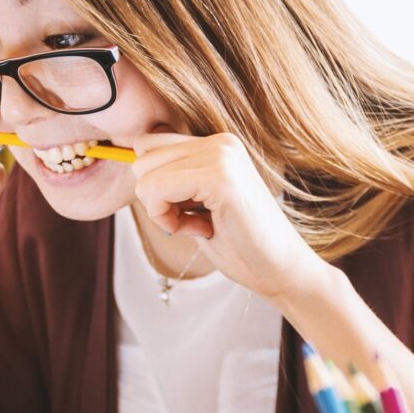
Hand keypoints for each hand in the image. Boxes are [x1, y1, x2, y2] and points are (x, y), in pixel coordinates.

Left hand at [131, 128, 330, 300]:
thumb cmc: (240, 244)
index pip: (148, 145)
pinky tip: (199, 230)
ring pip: (145, 175)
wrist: (281, 270)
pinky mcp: (220, 178)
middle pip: (142, 158)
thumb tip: (132, 162)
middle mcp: (220, 142)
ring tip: (199, 224)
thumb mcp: (198, 203)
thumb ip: (174, 179)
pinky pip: (157, 190)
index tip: (185, 211)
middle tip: (191, 221)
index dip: (154, 185)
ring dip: (161, 210)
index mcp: (217, 144)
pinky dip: (166, 218)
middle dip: (155, 198)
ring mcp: (222, 156)